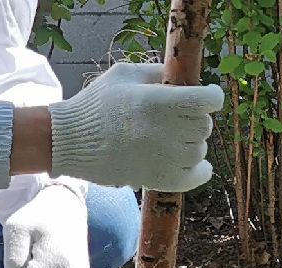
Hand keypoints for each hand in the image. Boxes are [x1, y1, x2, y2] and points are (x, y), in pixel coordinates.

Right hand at [44, 63, 224, 191]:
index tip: (206, 96)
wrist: (70, 142)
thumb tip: (181, 77)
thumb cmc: (96, 104)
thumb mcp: (124, 74)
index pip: (207, 101)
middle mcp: (165, 131)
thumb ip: (157, 73)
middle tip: (177, 118)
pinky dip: (199, 169)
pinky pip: (198, 176)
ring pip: (200, 150)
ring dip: (191, 142)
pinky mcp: (160, 180)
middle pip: (204, 125)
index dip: (211, 96)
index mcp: (158, 102)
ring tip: (170, 138)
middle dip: (195, 118)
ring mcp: (164, 159)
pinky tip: (188, 161)